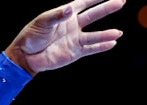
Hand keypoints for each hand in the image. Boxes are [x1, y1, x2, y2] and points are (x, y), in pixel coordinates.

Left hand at [4, 0, 124, 76]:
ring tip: (118, 33)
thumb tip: (70, 9)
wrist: (26, 56)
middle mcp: (73, 26)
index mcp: (65, 15)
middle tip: (121, 2)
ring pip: (94, 35)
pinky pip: (90, 49)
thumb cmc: (31, 36)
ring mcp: (75, 39)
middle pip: (93, 15)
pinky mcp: (74, 52)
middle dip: (107, 8)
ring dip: (106, 34)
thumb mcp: (42, 22)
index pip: (83, 3)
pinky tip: (111, 43)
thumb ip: (57, 15)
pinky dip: (100, 47)